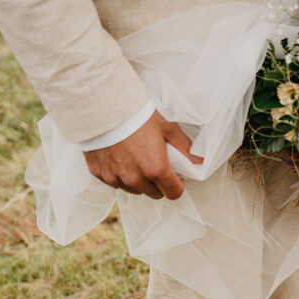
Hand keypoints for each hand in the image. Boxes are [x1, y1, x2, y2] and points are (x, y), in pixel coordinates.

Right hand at [83, 110, 202, 199]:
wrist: (100, 104)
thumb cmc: (137, 113)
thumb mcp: (166, 127)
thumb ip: (184, 147)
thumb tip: (199, 160)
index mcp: (155, 169)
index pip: (174, 193)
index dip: (177, 185)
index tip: (175, 175)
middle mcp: (135, 179)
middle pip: (154, 193)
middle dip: (158, 183)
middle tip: (155, 163)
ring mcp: (116, 178)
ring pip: (134, 189)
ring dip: (138, 180)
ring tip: (136, 159)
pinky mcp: (99, 174)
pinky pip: (115, 182)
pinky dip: (119, 174)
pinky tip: (120, 157)